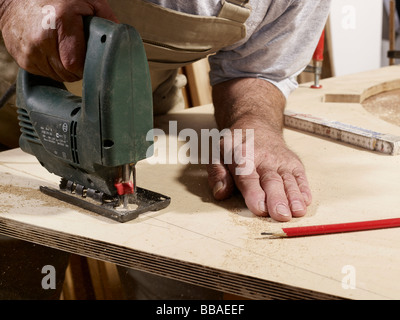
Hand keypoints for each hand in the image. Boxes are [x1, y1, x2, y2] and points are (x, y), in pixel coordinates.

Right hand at [0, 0, 117, 81]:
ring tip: (65, 49)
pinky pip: (45, 73)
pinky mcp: (23, 59)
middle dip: (78, 67)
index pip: (76, 64)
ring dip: (66, 68)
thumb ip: (106, 19)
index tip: (91, 59)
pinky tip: (52, 51)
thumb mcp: (86, 0)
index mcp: (60, 21)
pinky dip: (52, 66)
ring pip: (58, 76)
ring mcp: (29, 51)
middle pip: (68, 73)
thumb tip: (122, 40)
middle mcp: (41, 38)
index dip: (87, 65)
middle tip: (80, 53)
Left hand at [208, 78, 311, 221]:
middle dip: (277, 199)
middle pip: (271, 181)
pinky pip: (300, 176)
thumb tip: (220, 193)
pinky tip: (305, 202)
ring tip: (297, 212)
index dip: (254, 193)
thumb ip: (217, 174)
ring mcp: (281, 160)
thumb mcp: (218, 154)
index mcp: (242, 156)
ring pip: (288, 179)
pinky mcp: (293, 163)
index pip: (248, 177)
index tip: (259, 208)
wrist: (257, 125)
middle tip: (281, 215)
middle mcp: (264, 158)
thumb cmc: (235, 145)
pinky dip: (303, 189)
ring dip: (294, 196)